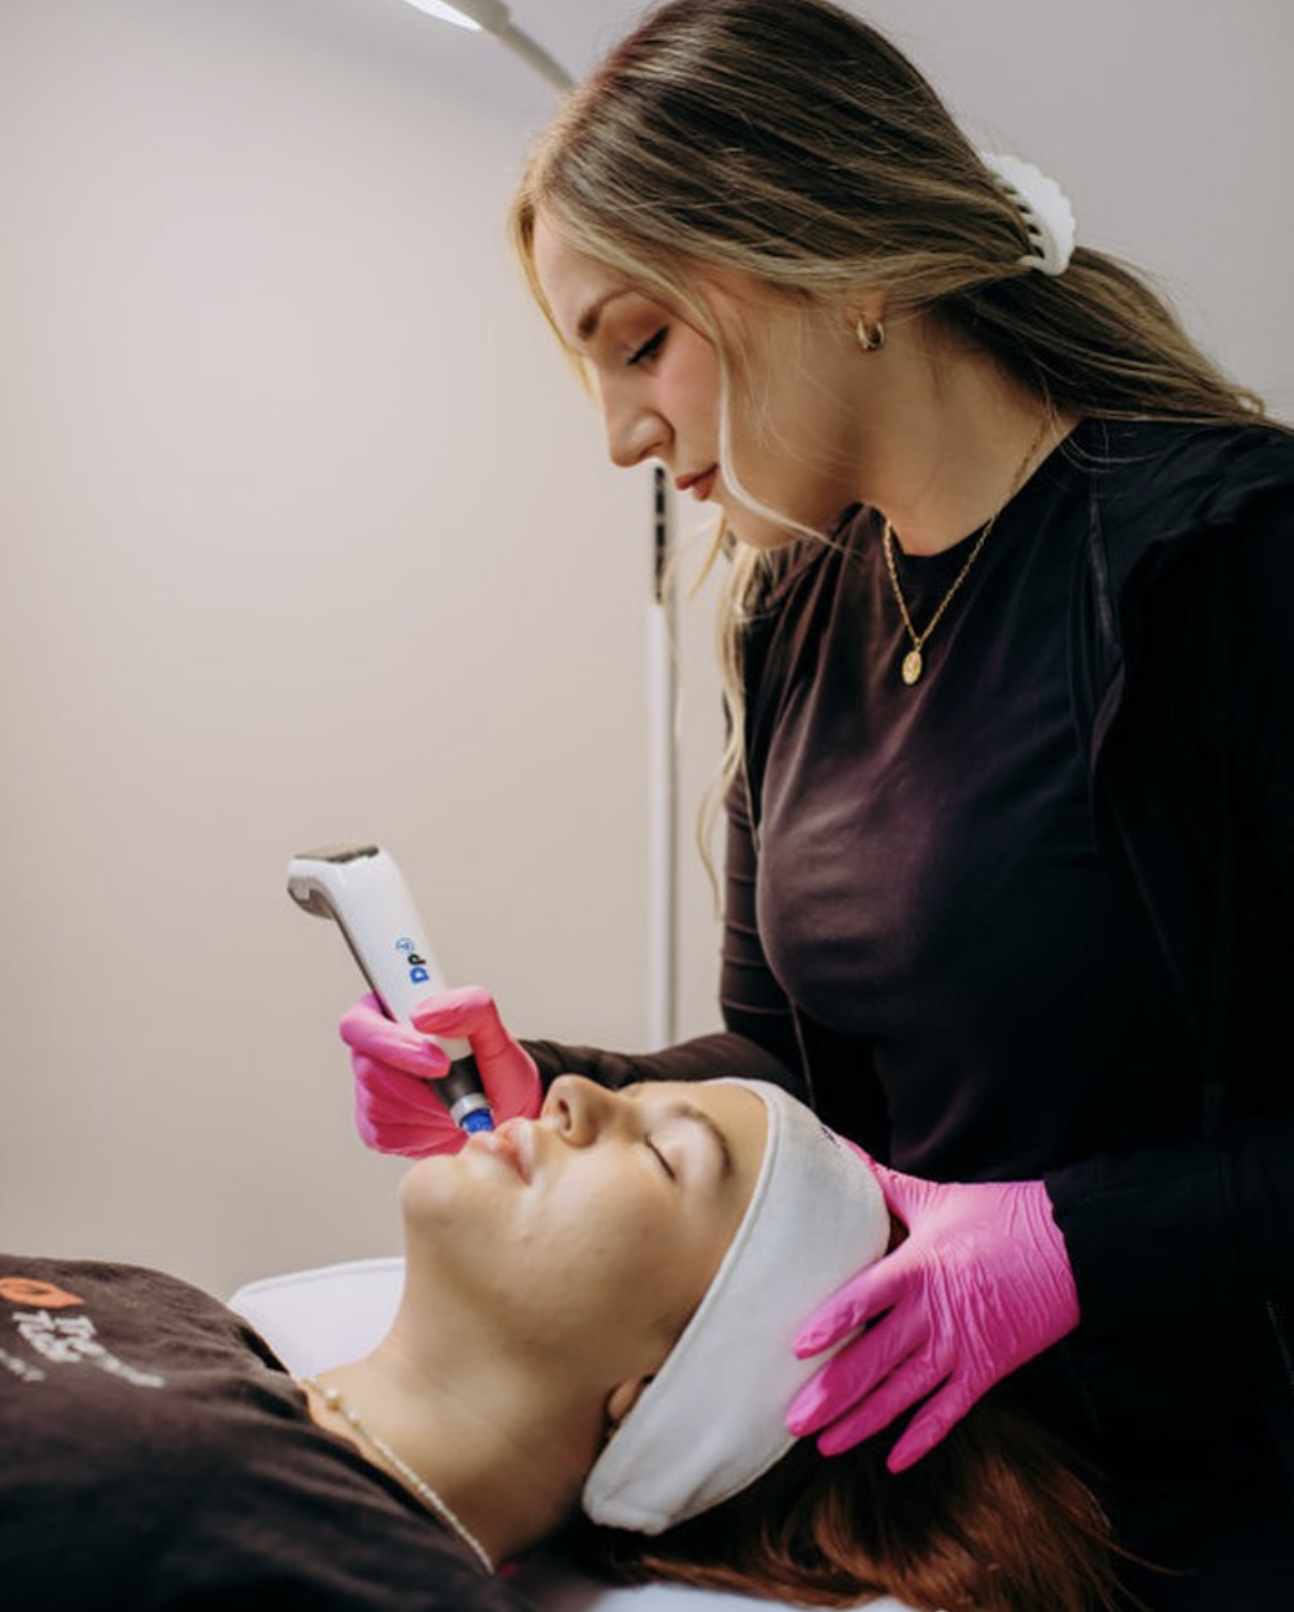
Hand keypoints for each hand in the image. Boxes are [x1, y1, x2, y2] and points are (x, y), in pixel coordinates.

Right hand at [339, 986, 541, 1156]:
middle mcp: (369, 1051)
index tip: (441, 1063)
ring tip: (456, 1101)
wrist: (500, 1106)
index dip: (394, 1045)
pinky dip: (424, 1133)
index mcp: (386, 1011)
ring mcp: (367, 1091)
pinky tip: (442, 1119)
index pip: (360, 1024)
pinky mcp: (373, 1128)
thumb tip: (423, 1016)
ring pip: (379, 1105)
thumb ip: (468, 1007)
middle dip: (421, 1087)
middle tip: (461, 1091)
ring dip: (428, 1109)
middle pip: (369, 1071)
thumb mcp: (493, 1028)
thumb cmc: (492, 1064)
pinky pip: (387, 1135)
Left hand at [787, 1158, 1078, 1471]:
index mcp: (920, 1268)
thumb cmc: (1000, 1216)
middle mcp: (937, 1314)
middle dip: (833, 1393)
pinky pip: (950, 1412)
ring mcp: (963, 1347)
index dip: (834, 1321)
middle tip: (793, 1420)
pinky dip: (923, 1437)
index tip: (798, 1345)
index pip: (868, 1298)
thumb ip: (882, 1182)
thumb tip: (838, 1144)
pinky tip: (893, 1461)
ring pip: (904, 1394)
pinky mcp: (987, 1370)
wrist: (1071, 1246)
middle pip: (877, 1359)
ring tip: (825, 1444)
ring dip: (863, 1421)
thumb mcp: (936, 1198)